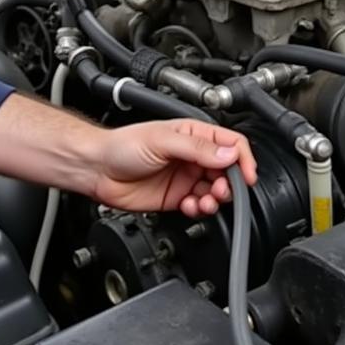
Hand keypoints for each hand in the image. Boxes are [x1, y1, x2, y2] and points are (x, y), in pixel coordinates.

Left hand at [90, 119, 256, 216]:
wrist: (98, 170)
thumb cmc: (122, 145)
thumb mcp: (163, 140)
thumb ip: (197, 148)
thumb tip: (229, 153)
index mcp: (194, 135)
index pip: (231, 144)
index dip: (243, 160)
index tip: (246, 176)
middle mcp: (194, 156)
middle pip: (228, 171)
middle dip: (230, 184)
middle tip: (220, 191)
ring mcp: (186, 177)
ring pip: (216, 192)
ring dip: (216, 200)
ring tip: (205, 202)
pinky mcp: (177, 197)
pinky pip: (200, 206)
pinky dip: (200, 210)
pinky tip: (189, 206)